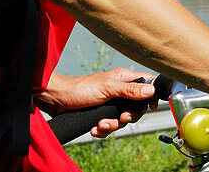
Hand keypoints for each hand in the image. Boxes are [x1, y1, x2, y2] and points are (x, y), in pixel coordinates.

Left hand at [38, 68, 157, 137]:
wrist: (57, 100)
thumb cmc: (80, 88)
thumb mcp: (108, 88)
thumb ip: (129, 90)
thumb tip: (150, 90)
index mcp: (123, 79)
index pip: (146, 84)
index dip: (151, 95)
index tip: (151, 107)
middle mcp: (119, 91)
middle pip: (136, 106)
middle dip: (128, 116)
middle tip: (120, 118)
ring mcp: (111, 103)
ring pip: (122, 119)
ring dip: (112, 125)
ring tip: (100, 125)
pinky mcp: (101, 114)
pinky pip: (109, 126)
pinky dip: (102, 130)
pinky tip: (94, 129)